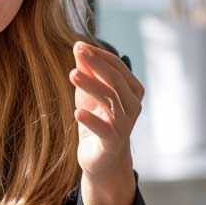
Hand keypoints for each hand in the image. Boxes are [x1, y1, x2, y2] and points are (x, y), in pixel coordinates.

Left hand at [70, 41, 142, 204]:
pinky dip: (91, 120)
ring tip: (72, 75)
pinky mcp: (113, 142)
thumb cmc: (97, 120)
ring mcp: (125, 124)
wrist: (101, 159)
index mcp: (132, 90)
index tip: (79, 45)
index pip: (117, 67)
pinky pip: (104, 129)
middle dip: (97, 65)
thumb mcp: (89, 93)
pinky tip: (77, 112)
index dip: (99, 55)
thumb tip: (78, 46)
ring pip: (110, 100)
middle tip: (78, 52)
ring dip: (91, 86)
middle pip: (116, 81)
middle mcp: (133, 106)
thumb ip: (87, 71)